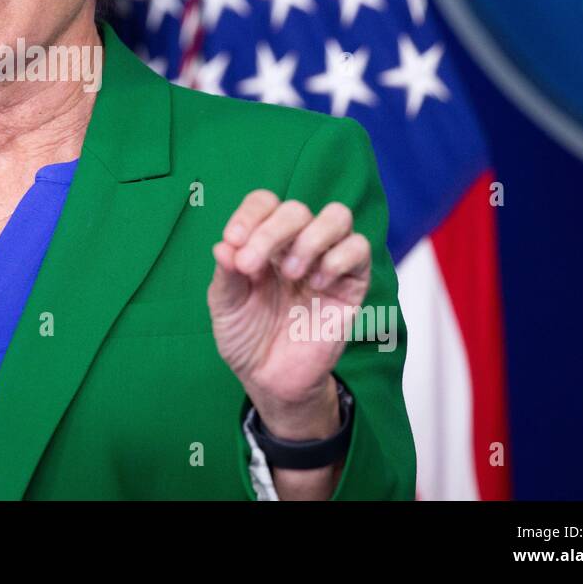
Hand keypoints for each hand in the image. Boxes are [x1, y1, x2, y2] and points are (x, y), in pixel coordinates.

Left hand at [207, 189, 370, 437]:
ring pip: (337, 216)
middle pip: (296, 209)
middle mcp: (296, 245)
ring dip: (310, 238)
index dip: (249, 214)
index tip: (233, 240)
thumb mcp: (226, 306)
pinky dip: (337, 259)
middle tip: (251, 267)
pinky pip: (359, 249)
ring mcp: (326, 261)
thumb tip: (223, 245)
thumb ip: (226, 275)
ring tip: (291, 274)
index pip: (265, 203)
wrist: (272, 380)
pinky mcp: (351, 284)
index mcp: (263, 243)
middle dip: (271, 232)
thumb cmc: (247, 338)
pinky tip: (316, 285)